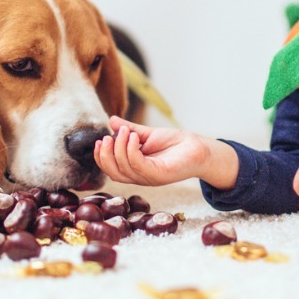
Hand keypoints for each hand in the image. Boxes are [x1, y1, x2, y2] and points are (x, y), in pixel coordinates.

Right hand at [94, 116, 237, 187]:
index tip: (100, 140)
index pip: (111, 169)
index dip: (101, 157)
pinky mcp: (159, 175)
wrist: (198, 148)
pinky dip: (132, 151)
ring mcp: (149, 177)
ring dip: (119, 148)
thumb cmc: (175, 143)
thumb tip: (111, 120)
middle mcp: (140, 176)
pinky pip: (139, 166)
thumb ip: (129, 129)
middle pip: (113, 172)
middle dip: (106, 155)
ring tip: (126, 132)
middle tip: (108, 137)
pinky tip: (134, 137)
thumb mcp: (148, 134)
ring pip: (124, 169)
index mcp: (135, 168)